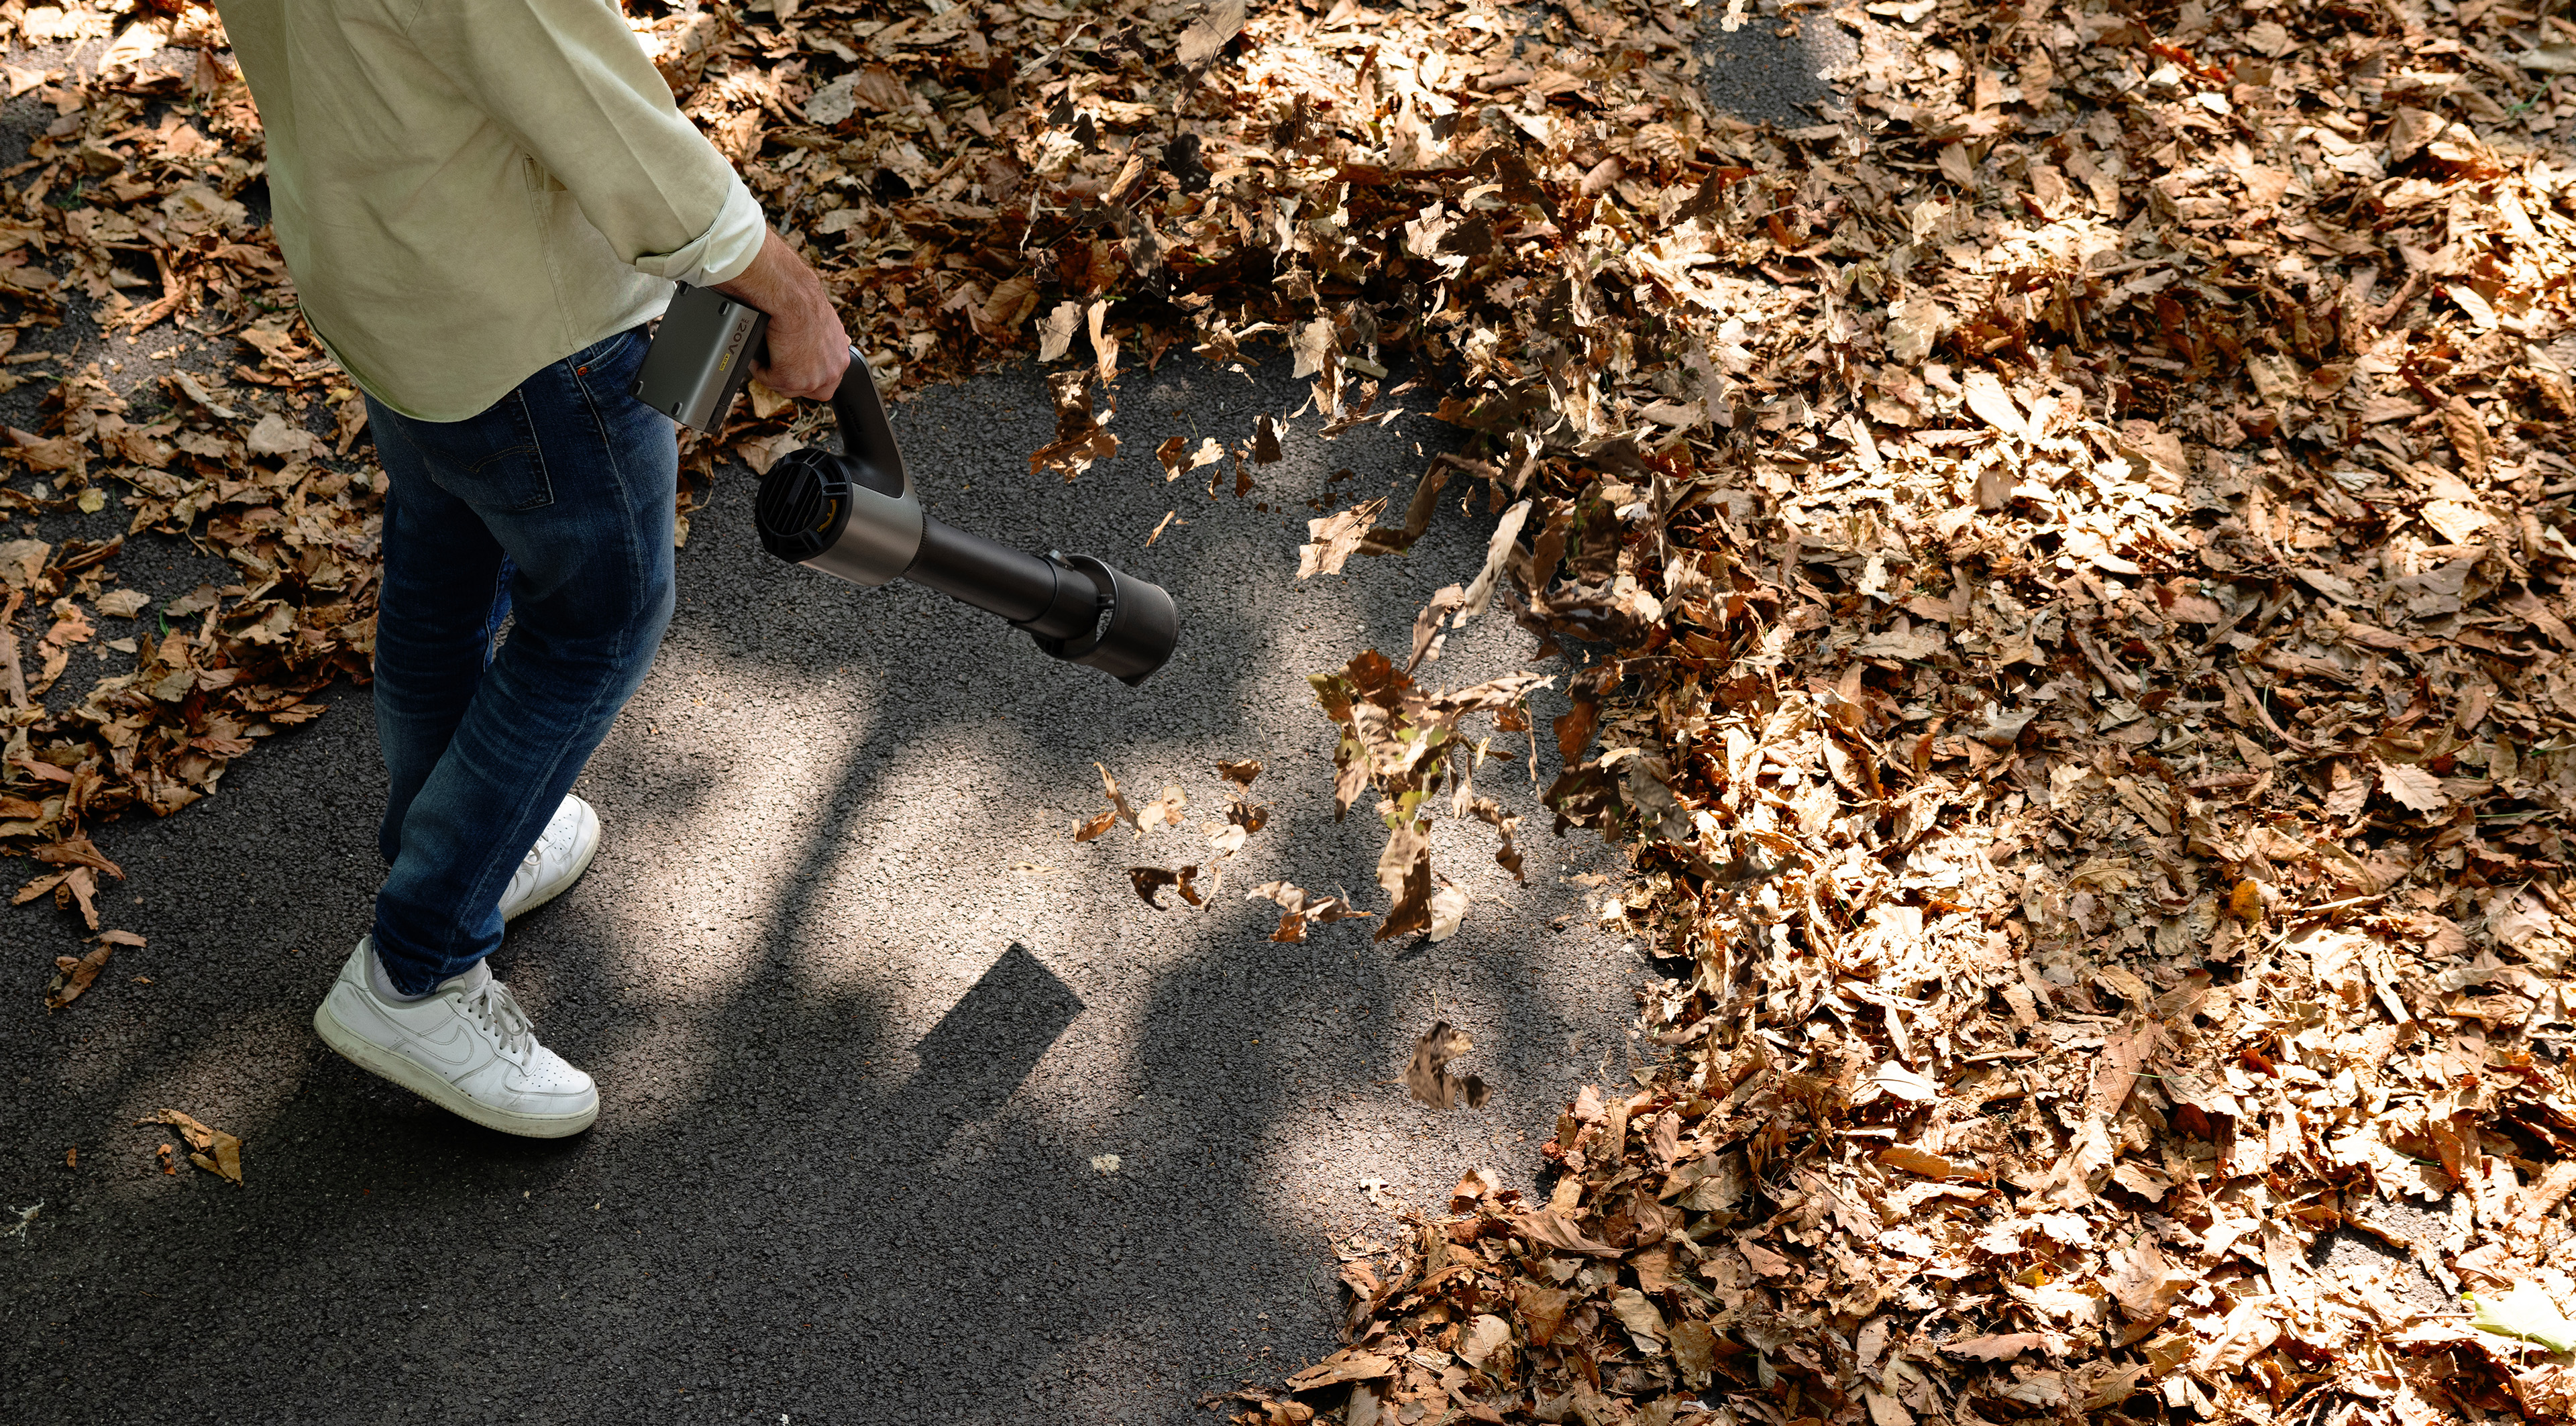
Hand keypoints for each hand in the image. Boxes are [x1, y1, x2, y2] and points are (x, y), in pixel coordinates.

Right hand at [710, 227, 851, 400]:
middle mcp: (831, 372)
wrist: (793, 298)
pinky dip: (760, 368)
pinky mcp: (790, 380)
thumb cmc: (805, 302)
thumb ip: (834, 339)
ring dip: (774, 373)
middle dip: (791, 378)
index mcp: (841, 358)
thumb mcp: (830, 322)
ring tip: (767, 353)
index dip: (809, 374)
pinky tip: (760, 352)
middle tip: (777, 361)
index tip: (796, 365)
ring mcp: (812, 379)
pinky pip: (768, 381)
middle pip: (809, 390)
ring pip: (787, 387)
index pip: (827, 381)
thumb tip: (844, 340)